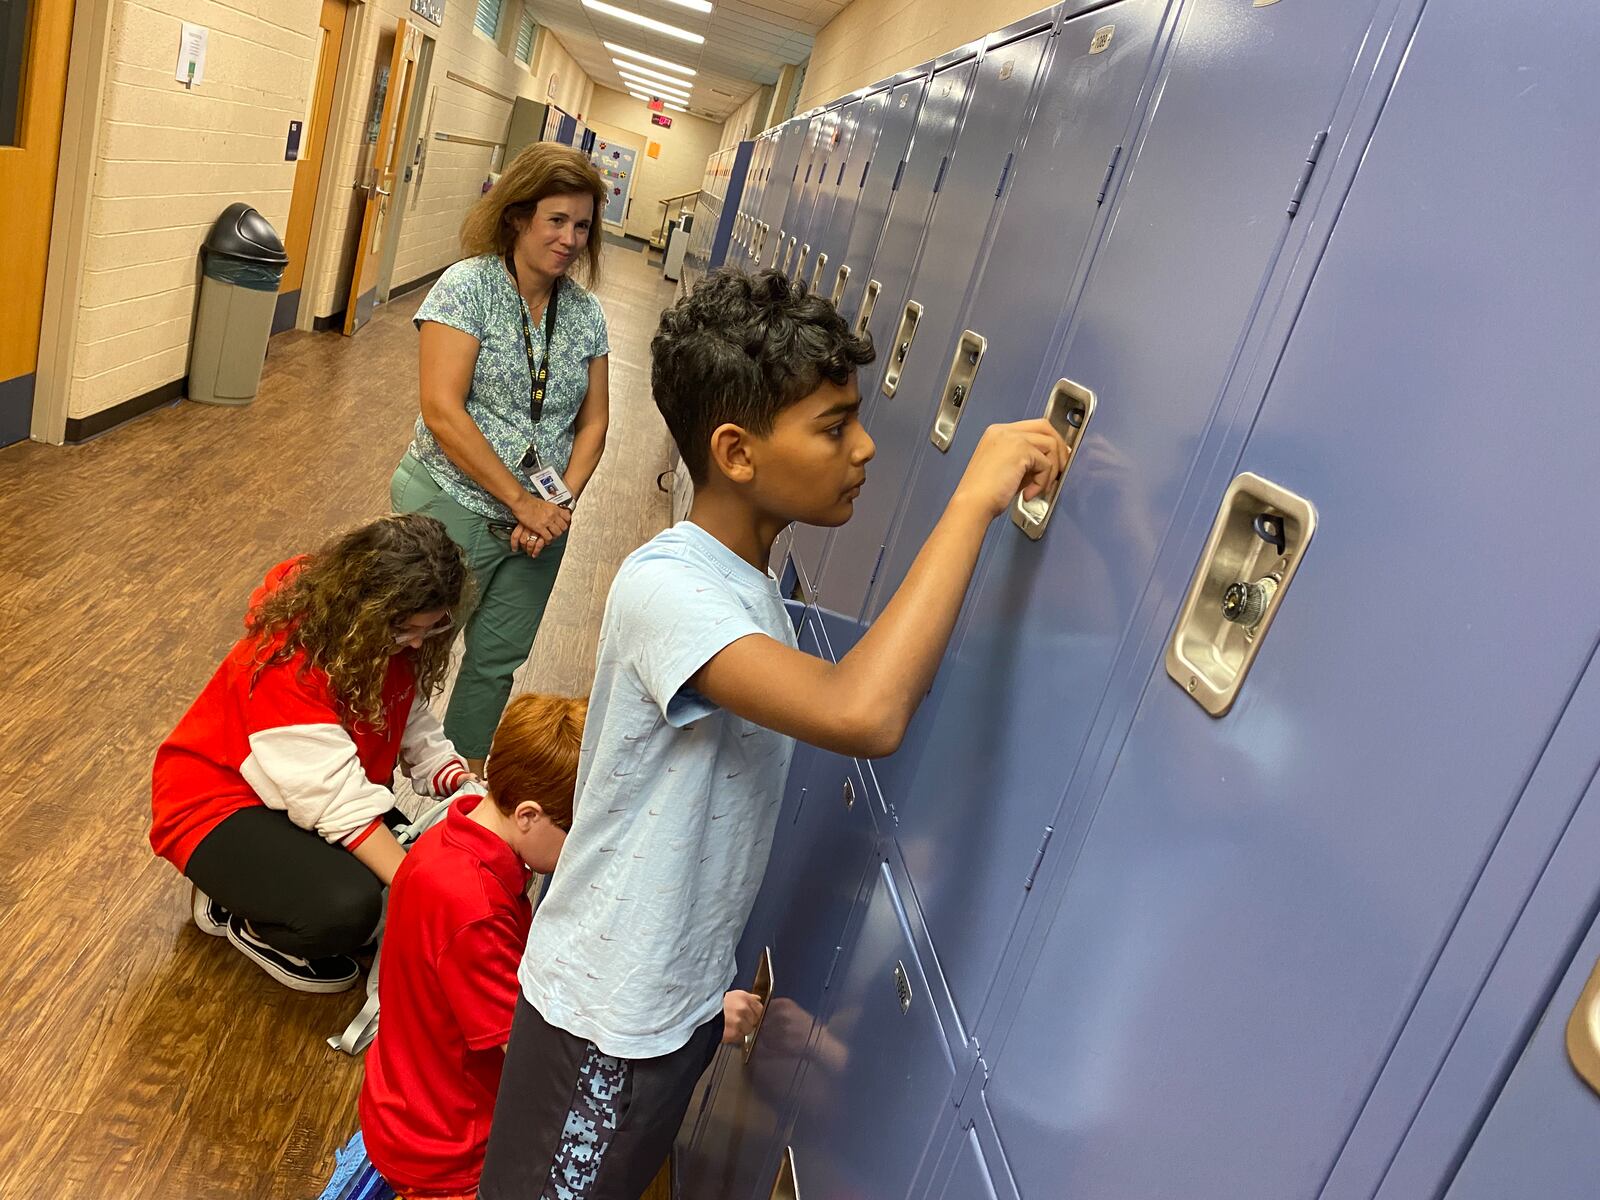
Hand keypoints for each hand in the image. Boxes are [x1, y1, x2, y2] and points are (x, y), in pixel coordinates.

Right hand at [508, 495, 571, 554]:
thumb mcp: (545, 503)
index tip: (563, 524)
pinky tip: (545, 539)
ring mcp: (547, 521)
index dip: (566, 522)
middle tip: (556, 532)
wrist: (522, 502)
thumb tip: (555, 513)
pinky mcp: (540, 527)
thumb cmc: (530, 502)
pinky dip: (547, 540)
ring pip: (557, 533)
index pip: (567, 517)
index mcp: (555, 508)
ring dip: (554, 536)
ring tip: (551, 536)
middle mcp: (553, 515)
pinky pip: (548, 537)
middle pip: (564, 527)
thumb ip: (552, 509)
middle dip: (561, 530)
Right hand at [720, 989, 765, 1044]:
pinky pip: (740, 1038)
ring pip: (748, 1030)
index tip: (749, 1015)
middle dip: (749, 1021)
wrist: (701, 1014)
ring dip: (742, 1030)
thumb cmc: (715, 1004)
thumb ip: (747, 997)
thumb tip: (758, 999)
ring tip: (731, 1026)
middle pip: (755, 1020)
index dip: (754, 1013)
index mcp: (743, 997)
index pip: (760, 1008)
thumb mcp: (732, 995)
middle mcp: (742, 1008)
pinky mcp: (734, 1033)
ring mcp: (739, 1021)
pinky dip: (736, 1036)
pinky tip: (728, 1031)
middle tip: (738, 1020)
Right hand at [951, 419, 1070, 520]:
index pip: (1033, 427)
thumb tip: (1050, 462)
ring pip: (1051, 444)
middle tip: (1060, 470)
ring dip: (1052, 470)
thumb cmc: (983, 494)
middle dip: (1058, 449)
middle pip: (1045, 427)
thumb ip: (1027, 460)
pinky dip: (1043, 481)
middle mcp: (1004, 431)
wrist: (972, 504)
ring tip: (1039, 488)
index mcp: (997, 433)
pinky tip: (1028, 493)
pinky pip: (1046, 463)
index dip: (1048, 443)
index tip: (1055, 461)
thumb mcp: (1007, 469)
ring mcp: (1012, 438)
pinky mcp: (1020, 450)